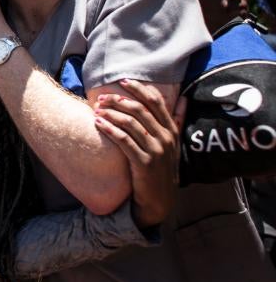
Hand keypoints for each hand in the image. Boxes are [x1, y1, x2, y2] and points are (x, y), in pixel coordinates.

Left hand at [93, 79, 182, 227]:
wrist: (160, 200)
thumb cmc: (163, 168)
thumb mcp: (174, 144)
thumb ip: (178, 120)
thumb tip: (184, 97)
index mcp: (172, 131)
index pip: (157, 102)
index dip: (140, 90)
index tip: (123, 81)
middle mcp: (165, 138)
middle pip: (140, 110)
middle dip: (119, 100)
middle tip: (102, 97)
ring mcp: (155, 151)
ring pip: (131, 123)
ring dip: (111, 113)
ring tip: (97, 109)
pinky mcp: (143, 163)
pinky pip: (124, 141)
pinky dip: (109, 129)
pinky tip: (98, 124)